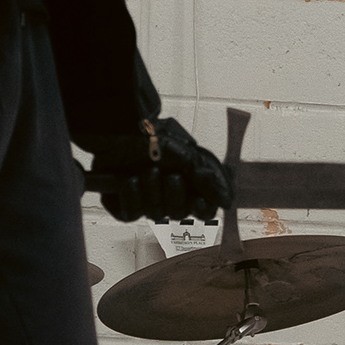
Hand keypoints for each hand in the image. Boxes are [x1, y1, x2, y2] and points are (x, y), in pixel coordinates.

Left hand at [90, 115, 226, 224]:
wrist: (119, 131)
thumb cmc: (153, 139)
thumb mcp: (189, 156)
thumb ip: (210, 181)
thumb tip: (225, 202)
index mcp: (189, 185)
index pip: (203, 210)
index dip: (202, 208)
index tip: (198, 200)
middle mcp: (169, 196)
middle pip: (179, 214)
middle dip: (174, 194)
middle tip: (171, 176)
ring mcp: (147, 201)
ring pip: (156, 213)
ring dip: (152, 190)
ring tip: (148, 171)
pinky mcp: (125, 205)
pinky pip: (132, 213)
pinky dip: (132, 196)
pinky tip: (131, 180)